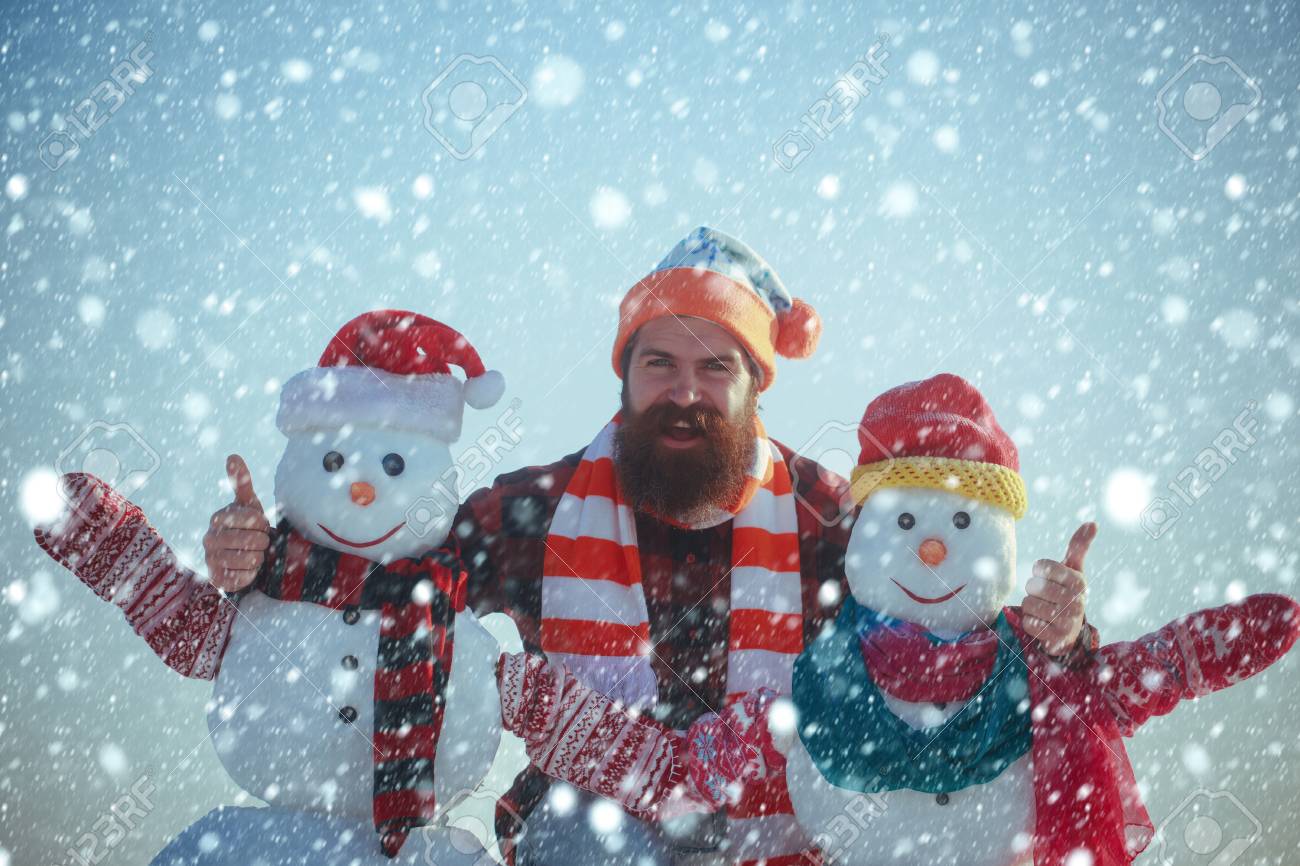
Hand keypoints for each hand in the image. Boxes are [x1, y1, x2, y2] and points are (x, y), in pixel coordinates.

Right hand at [203, 454, 269, 592]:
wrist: (245, 557)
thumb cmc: (248, 527)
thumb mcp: (249, 504)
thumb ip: (241, 481)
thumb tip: (232, 456)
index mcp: (218, 518)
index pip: (253, 519)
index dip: (263, 524)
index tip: (260, 525)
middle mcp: (209, 539)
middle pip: (253, 540)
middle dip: (263, 541)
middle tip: (258, 541)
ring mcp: (211, 560)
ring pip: (250, 559)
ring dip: (259, 557)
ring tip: (254, 554)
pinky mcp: (216, 580)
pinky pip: (244, 577)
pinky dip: (252, 574)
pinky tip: (248, 569)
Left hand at [1022, 522, 1094, 655]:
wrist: (1071, 630)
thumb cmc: (1067, 592)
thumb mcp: (1073, 570)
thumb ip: (1078, 547)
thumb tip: (1092, 523)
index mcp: (1079, 582)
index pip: (1042, 566)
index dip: (1039, 571)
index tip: (1049, 577)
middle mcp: (1076, 602)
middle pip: (1033, 586)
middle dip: (1033, 590)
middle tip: (1045, 595)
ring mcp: (1067, 622)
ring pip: (1028, 604)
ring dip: (1030, 606)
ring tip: (1044, 609)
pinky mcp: (1056, 639)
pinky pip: (1028, 623)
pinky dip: (1030, 622)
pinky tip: (1043, 623)